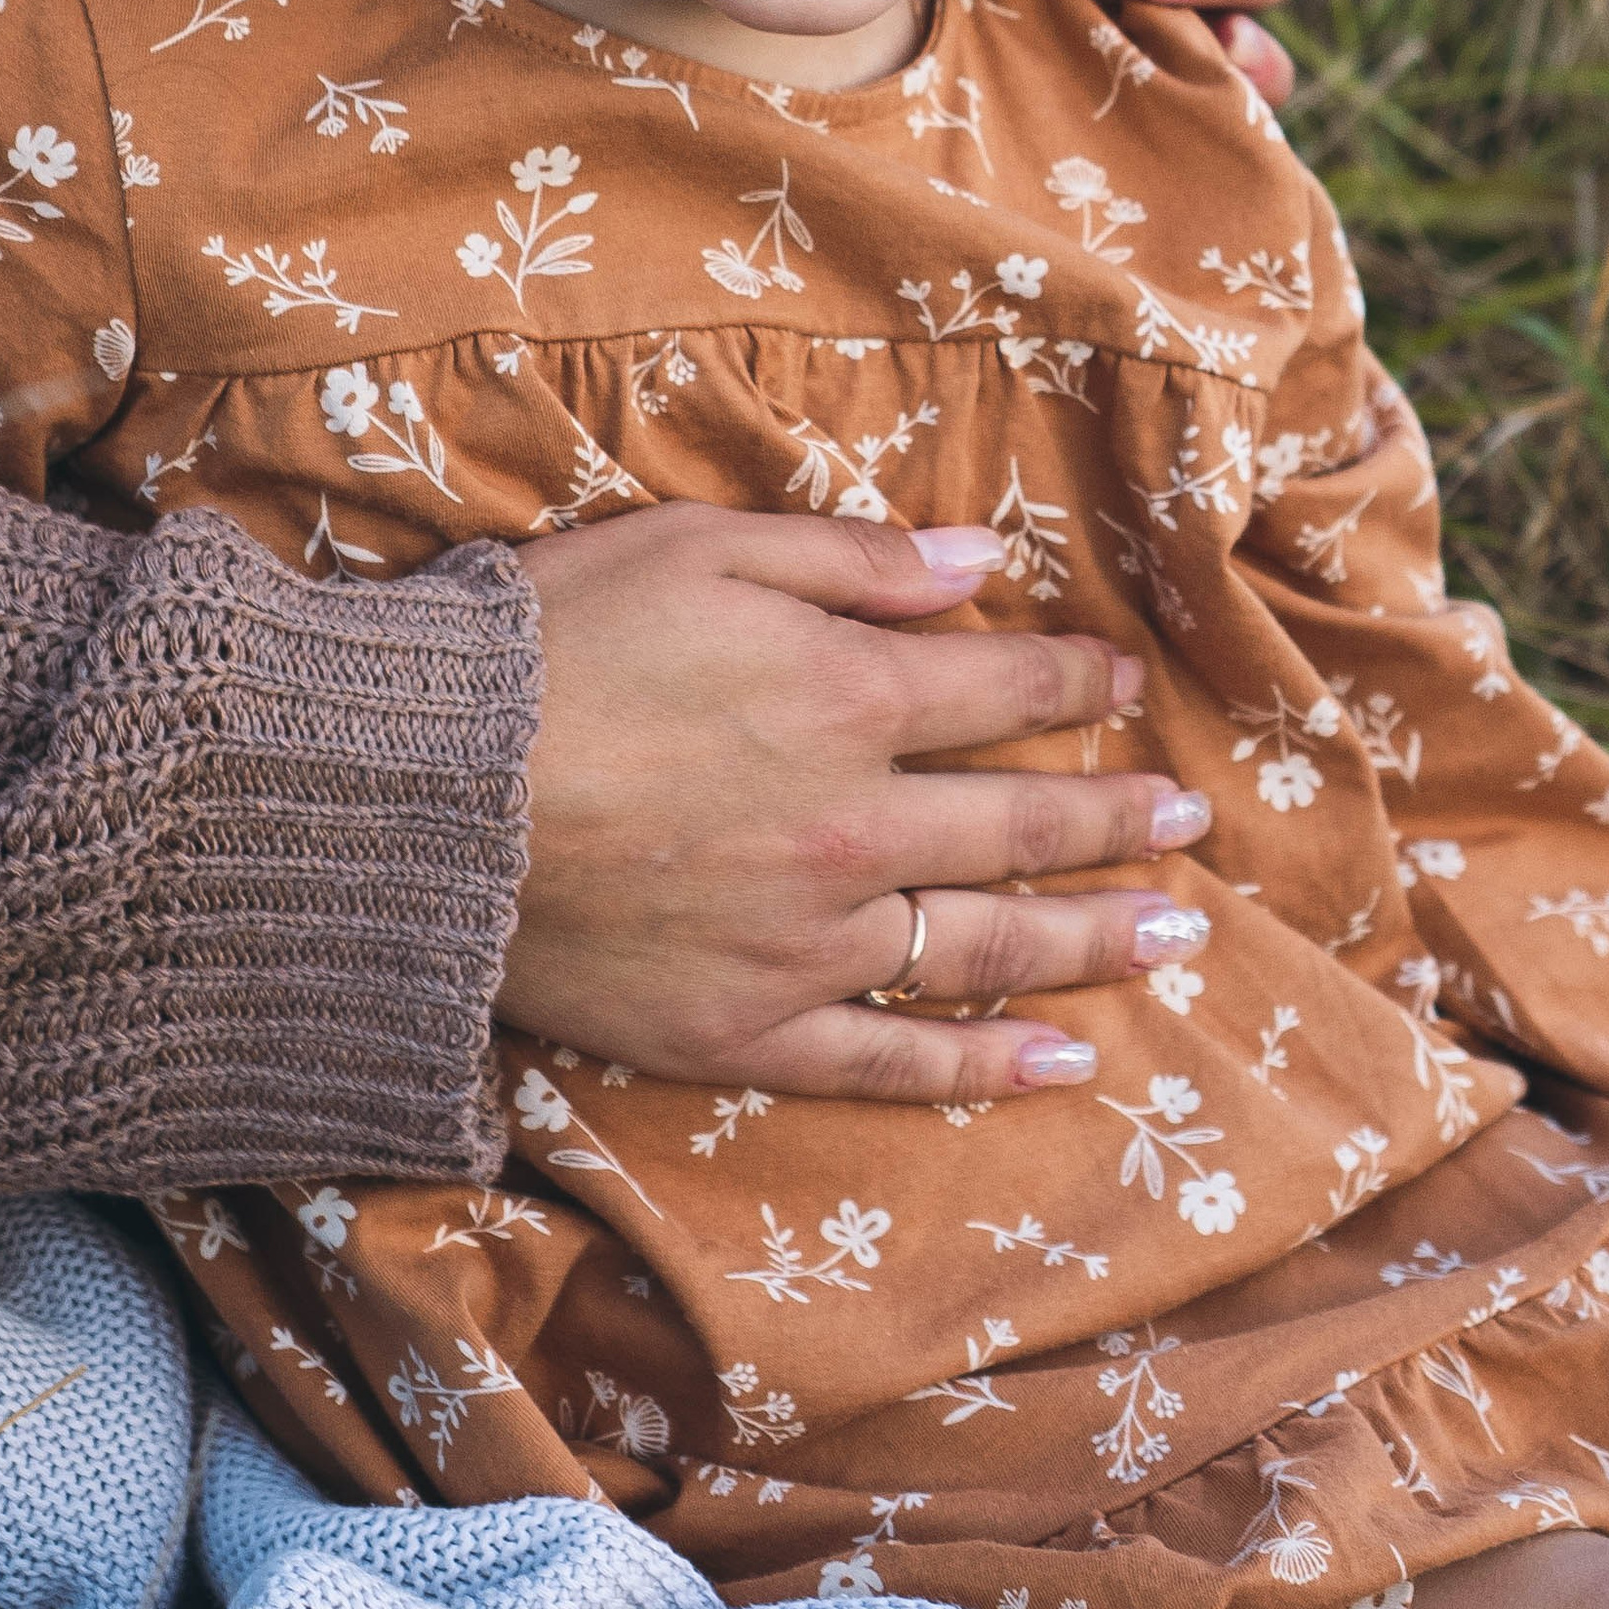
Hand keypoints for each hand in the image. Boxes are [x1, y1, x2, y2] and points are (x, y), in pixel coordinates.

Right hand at [498, 504, 1213, 1104]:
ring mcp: (805, 941)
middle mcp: (851, 826)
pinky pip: (890, 1060)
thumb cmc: (554, 643)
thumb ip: (853, 559)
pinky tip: (1060, 1060)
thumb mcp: (705, 544)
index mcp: (847, 695)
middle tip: (1189, 820)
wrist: (420, 795)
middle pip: (1017, 824)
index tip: (1125, 689)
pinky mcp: (744, 1029)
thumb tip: (980, 564)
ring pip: (979, 943)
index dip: (1075, 688)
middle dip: (1113, 816)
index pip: (1002, 693)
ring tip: (1172, 933)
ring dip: (1088, 938)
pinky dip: (981, 1064)